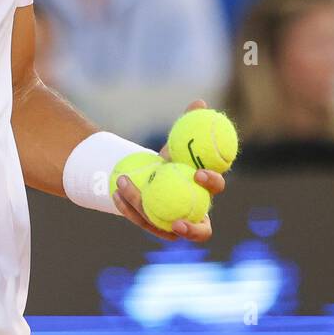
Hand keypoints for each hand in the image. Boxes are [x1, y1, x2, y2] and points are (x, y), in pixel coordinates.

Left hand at [110, 99, 226, 241]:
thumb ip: (189, 124)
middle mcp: (194, 214)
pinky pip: (139, 219)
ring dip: (141, 205)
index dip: (212, 182)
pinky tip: (116, 192)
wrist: (149, 173)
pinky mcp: (152, 227)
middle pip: (202, 231)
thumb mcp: (178, 141)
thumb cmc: (170, 158)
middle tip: (178, 221)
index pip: (217, 189)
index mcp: (206, 190)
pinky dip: (127, 206)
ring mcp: (173, 226)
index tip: (198, 172)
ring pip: (160, 224)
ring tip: (124, 183)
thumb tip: (200, 103)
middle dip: (192, 230)